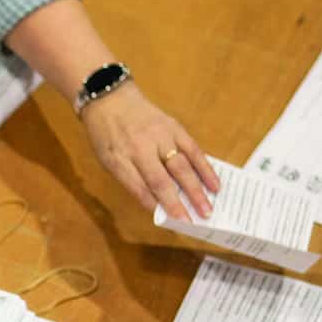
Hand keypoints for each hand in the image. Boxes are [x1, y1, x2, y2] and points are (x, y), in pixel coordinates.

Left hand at [80, 83, 220, 219]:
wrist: (110, 99)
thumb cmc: (107, 136)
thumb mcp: (107, 159)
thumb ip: (129, 179)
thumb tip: (156, 204)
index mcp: (119, 158)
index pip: (138, 186)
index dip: (155, 205)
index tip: (170, 221)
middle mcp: (140, 148)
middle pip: (161, 179)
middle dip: (178, 202)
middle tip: (193, 222)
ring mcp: (160, 136)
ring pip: (181, 166)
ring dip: (196, 189)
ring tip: (207, 209)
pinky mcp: (174, 127)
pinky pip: (193, 150)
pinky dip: (205, 169)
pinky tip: (215, 184)